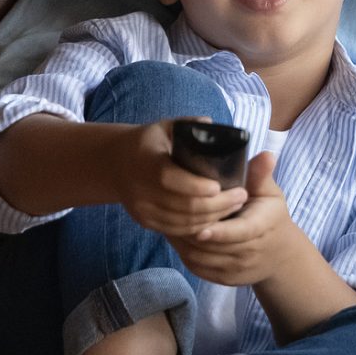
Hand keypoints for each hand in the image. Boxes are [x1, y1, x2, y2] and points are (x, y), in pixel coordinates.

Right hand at [116, 120, 252, 239]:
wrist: (115, 164)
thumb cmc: (149, 142)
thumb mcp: (164, 127)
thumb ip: (188, 125)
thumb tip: (211, 124)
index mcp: (146, 161)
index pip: (169, 179)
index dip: (196, 186)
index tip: (219, 185)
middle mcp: (140, 188)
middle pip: (182, 205)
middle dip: (217, 204)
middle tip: (241, 196)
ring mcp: (142, 209)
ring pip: (182, 222)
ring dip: (213, 218)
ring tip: (235, 206)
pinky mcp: (145, 221)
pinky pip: (176, 230)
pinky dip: (199, 227)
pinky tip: (216, 219)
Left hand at [170, 151, 299, 285]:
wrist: (279, 255)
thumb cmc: (270, 217)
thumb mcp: (270, 194)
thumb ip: (261, 176)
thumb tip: (265, 154)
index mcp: (262, 228)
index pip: (240, 232)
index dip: (218, 231)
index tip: (199, 227)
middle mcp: (250, 253)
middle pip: (214, 246)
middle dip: (191, 231)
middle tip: (169, 212)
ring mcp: (236, 270)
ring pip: (201, 257)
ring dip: (182, 242)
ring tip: (167, 221)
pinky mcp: (224, 279)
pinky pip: (197, 267)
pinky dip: (184, 252)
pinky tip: (175, 236)